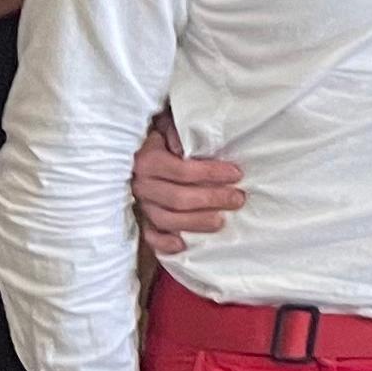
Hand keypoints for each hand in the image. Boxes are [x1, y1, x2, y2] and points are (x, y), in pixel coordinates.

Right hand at [129, 113, 243, 260]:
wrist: (133, 146)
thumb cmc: (159, 135)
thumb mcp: (167, 125)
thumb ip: (179, 133)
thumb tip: (190, 147)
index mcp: (147, 161)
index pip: (182, 171)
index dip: (211, 173)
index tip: (236, 174)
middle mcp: (141, 185)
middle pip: (178, 199)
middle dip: (212, 199)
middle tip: (238, 198)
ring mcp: (140, 203)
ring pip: (166, 220)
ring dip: (196, 222)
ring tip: (222, 220)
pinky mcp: (140, 218)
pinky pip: (149, 235)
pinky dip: (163, 243)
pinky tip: (183, 245)